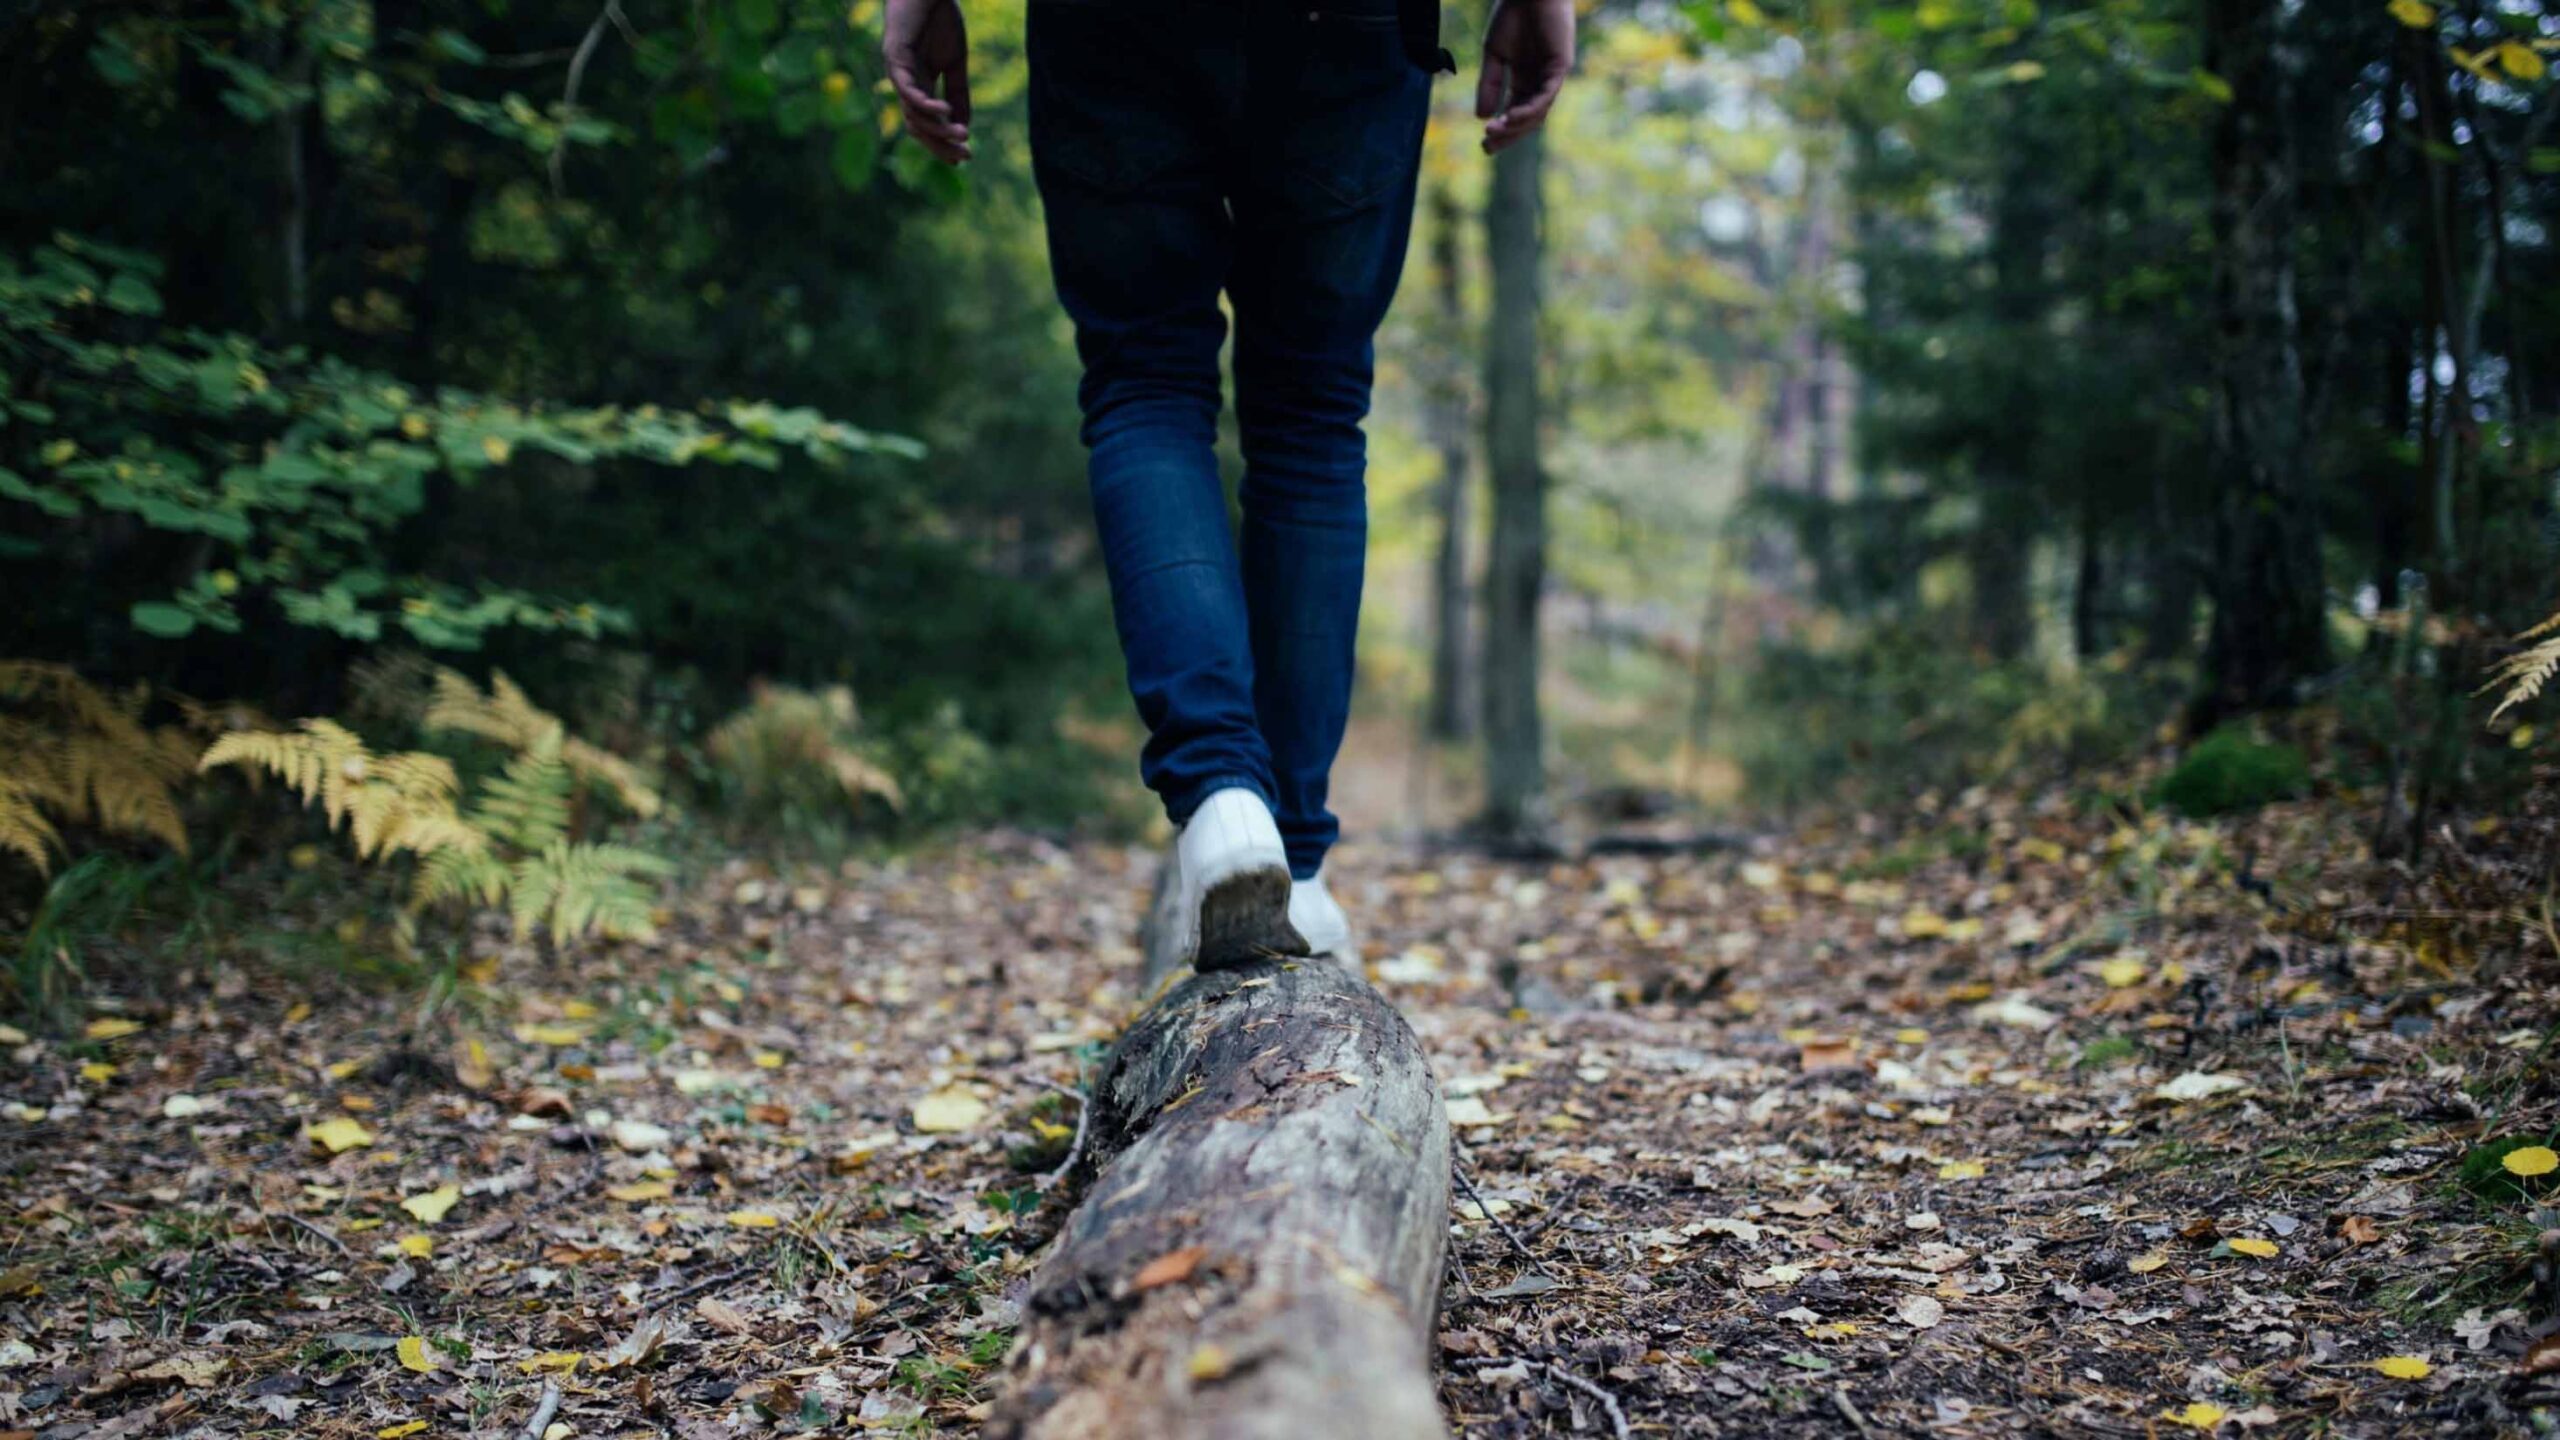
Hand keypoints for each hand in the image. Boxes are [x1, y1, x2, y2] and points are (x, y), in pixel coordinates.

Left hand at [883, 0, 970, 163]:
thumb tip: (964, 126)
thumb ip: (959, 92)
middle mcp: (904, 84)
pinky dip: (923, 102)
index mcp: (919, 86)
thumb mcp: (955, 62)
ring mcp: (897, 72)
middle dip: (940, 144)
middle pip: (917, 127)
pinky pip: (907, 88)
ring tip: (962, 134)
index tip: (964, 156)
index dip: (943, 142)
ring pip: (913, 112)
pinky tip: (943, 109)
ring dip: (937, 127)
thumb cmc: (939, 20)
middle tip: (965, 156)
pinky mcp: (894, 56)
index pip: (927, 124)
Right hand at [1476, 0, 1573, 154]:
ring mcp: (1552, 75)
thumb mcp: (1494, 54)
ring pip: (1538, 111)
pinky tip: (1511, 117)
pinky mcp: (1561, 66)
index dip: (1500, 129)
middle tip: (1487, 148)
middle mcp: (1540, 81)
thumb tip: (1481, 116)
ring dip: (1516, 125)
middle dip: (1508, 135)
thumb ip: (1489, 83)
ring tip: (1494, 131)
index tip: (1483, 143)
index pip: (1514, 112)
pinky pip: (1547, 94)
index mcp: (1525, 79)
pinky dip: (1530, 109)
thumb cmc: (1512, 15)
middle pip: (1527, 118)